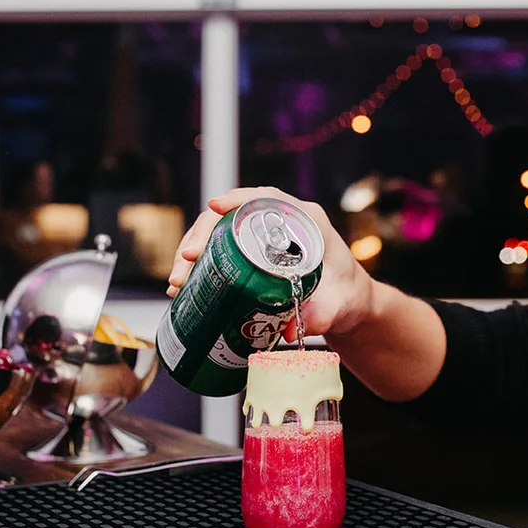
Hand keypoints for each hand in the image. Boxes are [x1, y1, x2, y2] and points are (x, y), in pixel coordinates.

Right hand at [167, 188, 373, 338]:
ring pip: (221, 234)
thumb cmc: (349, 296)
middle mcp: (281, 225)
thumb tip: (291, 329)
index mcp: (306, 221)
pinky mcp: (253, 256)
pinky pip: (221, 252)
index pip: (268, 198)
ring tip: (178, 281)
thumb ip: (322, 315)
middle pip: (234, 217)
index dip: (239, 198)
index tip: (215, 206)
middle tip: (187, 261)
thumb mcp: (340, 305)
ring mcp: (264, 240)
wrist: (349, 305)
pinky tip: (184, 286)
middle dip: (204, 234)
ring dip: (195, 252)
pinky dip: (200, 267)